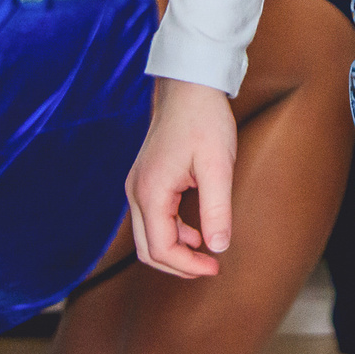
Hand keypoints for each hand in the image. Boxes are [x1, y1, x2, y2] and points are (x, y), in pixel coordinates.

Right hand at [127, 78, 237, 278]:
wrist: (189, 86)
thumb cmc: (204, 121)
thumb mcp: (217, 166)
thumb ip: (217, 209)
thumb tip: (218, 247)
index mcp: (150, 192)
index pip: (161, 248)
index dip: (187, 266)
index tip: (215, 267)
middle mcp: (136, 192)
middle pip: (148, 248)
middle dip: (178, 265)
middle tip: (210, 267)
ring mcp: (138, 186)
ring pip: (148, 235)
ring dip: (175, 250)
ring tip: (206, 253)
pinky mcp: (146, 180)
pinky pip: (152, 218)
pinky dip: (171, 232)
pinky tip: (196, 231)